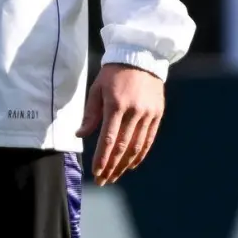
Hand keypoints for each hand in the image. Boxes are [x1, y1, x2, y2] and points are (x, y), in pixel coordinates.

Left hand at [76, 64, 162, 184]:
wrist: (141, 57)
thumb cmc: (113, 73)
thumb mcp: (97, 89)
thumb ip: (90, 113)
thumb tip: (81, 134)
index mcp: (116, 105)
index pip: (109, 138)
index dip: (102, 158)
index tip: (96, 172)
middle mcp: (134, 112)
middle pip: (123, 147)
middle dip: (112, 166)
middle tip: (103, 180)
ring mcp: (148, 114)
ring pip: (137, 147)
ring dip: (125, 165)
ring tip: (115, 176)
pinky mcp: (157, 114)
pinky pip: (148, 139)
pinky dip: (140, 155)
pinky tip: (131, 165)